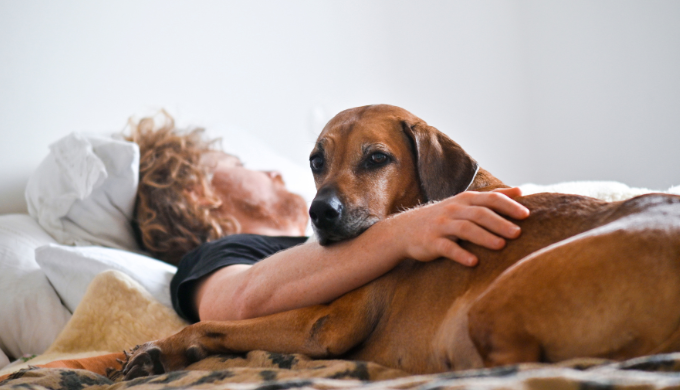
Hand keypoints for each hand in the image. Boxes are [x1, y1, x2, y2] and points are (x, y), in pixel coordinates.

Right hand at [390, 187, 529, 266]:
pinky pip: (447, 248)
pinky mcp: (431, 242)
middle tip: (518, 233)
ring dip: (484, 237)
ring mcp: (441, 226)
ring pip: (465, 229)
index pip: (490, 199)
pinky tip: (474, 262)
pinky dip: (461, 254)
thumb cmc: (443, 218)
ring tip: (501, 246)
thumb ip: (491, 198)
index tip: (526, 215)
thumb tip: (520, 190)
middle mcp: (454, 210)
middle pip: (480, 214)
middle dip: (500, 223)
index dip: (508, 206)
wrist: (404, 230)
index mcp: (465, 200)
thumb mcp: (464, 203)